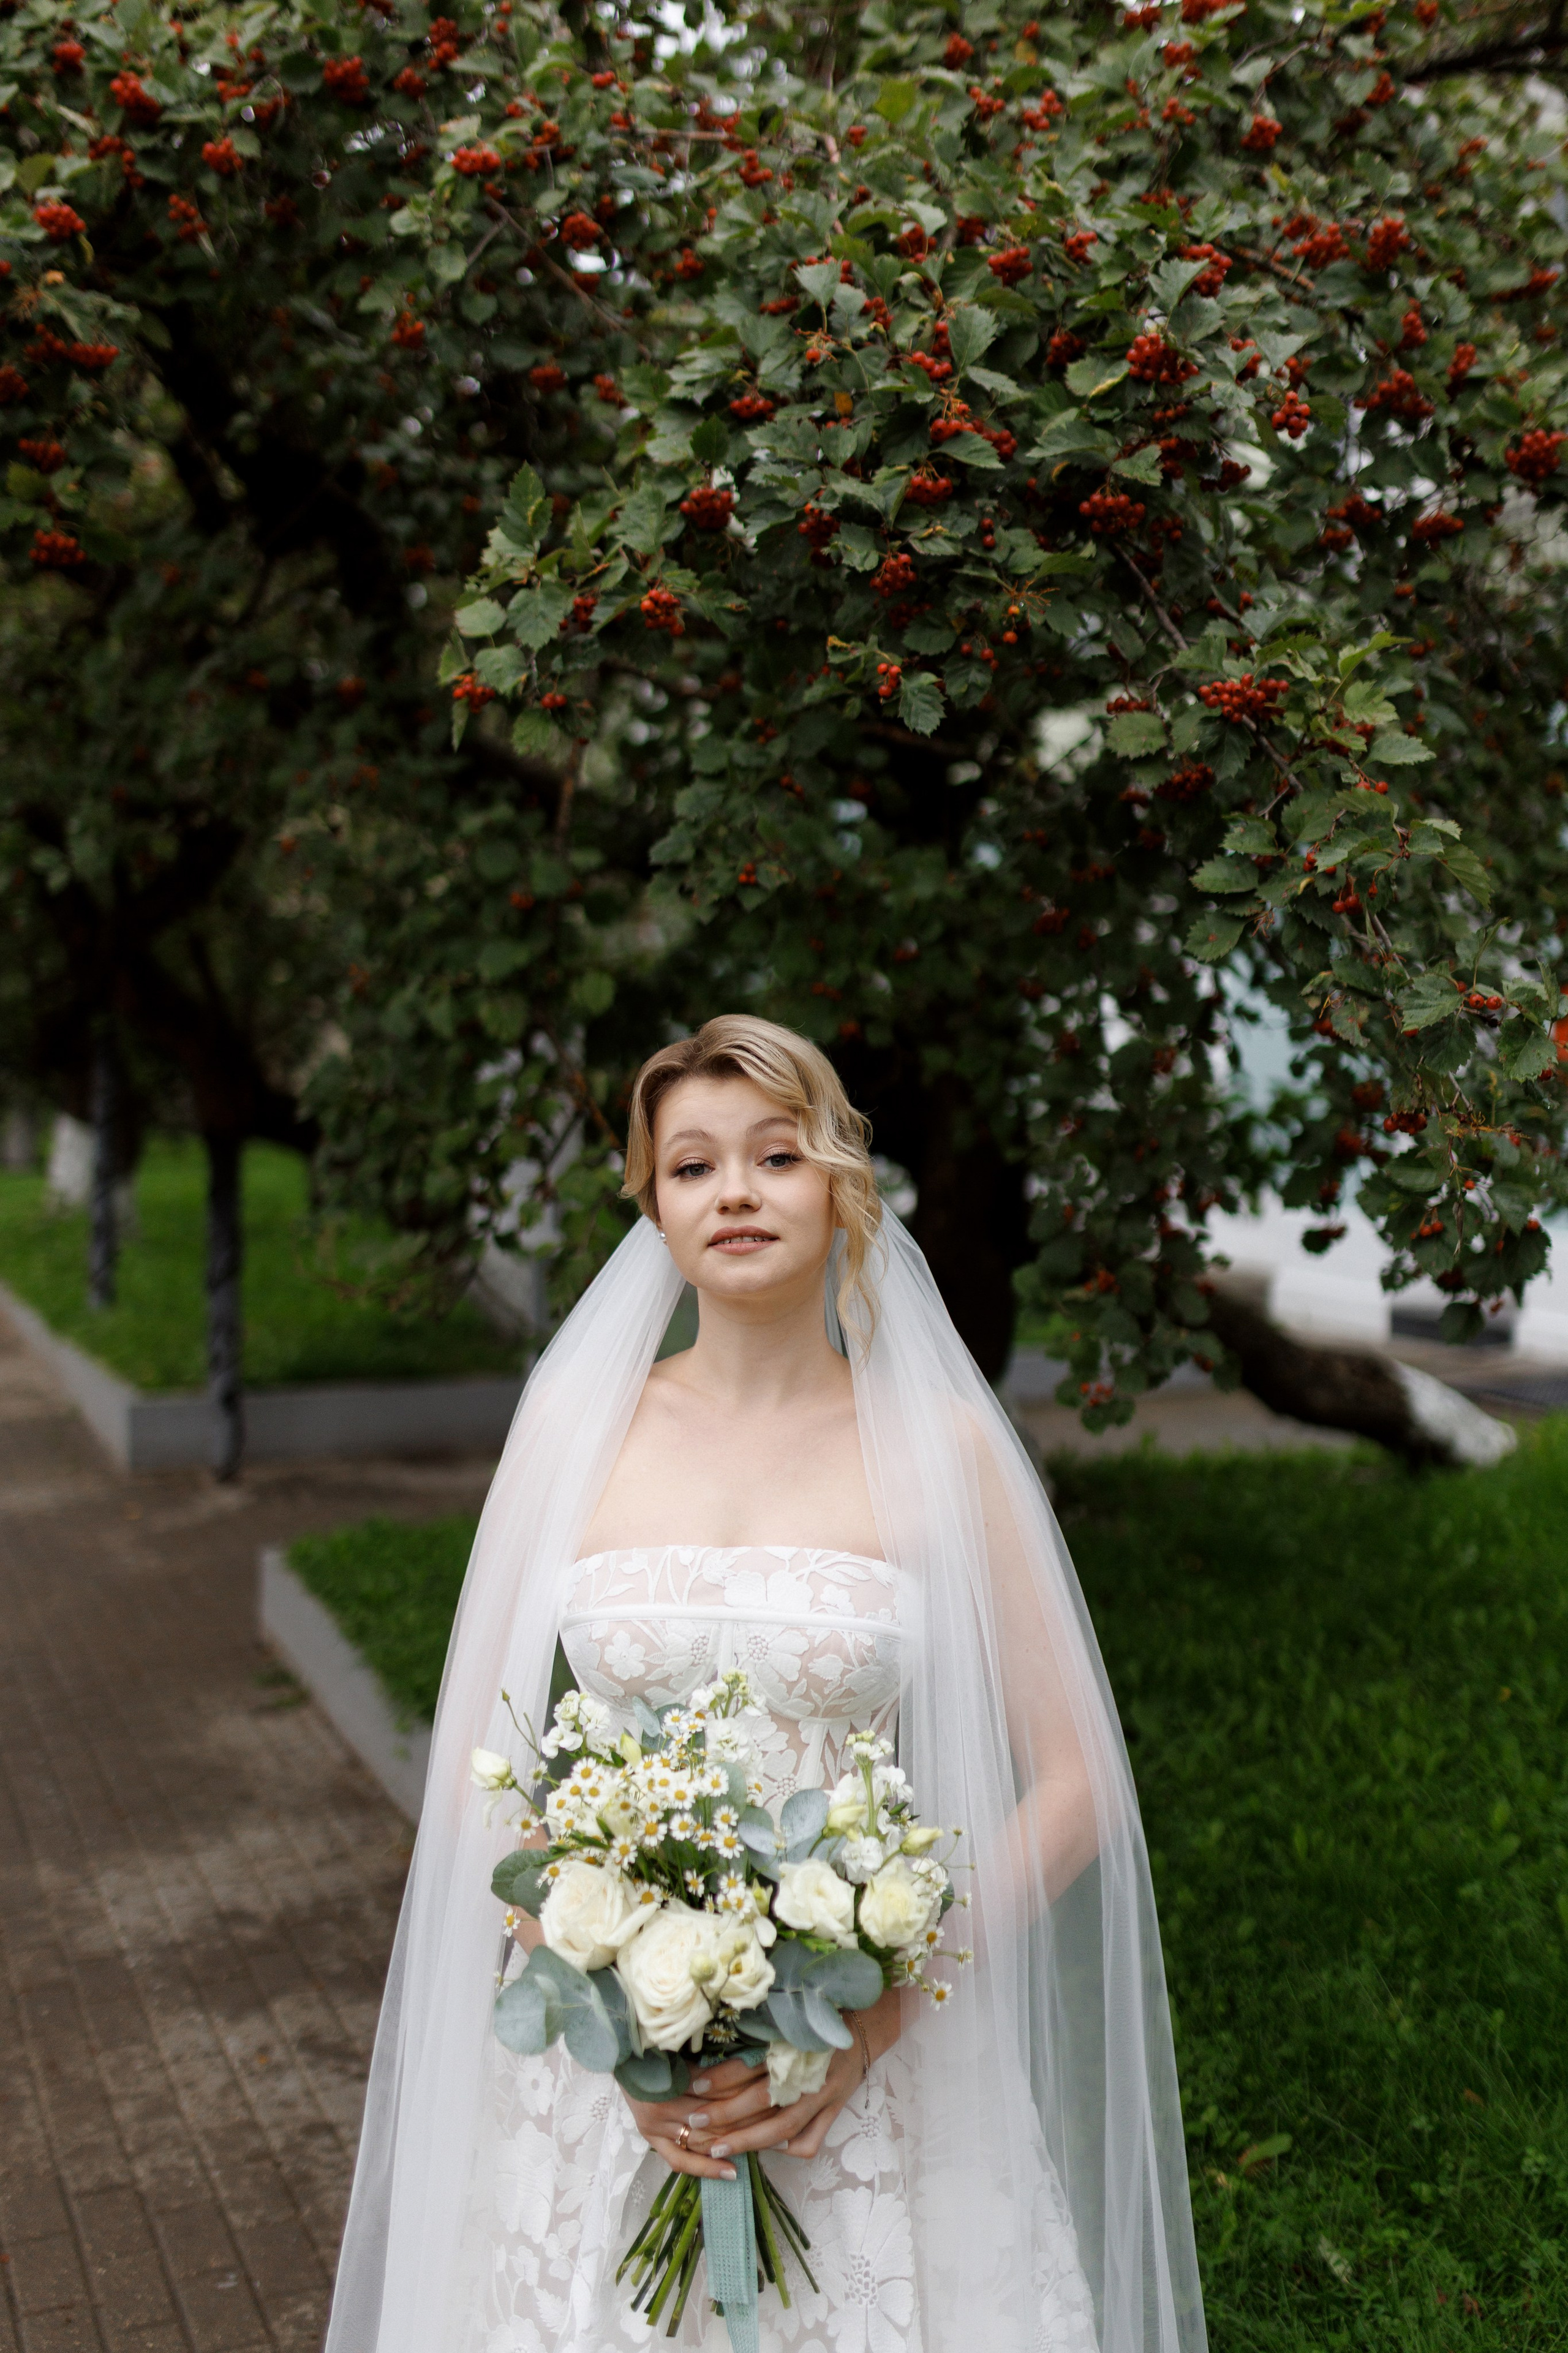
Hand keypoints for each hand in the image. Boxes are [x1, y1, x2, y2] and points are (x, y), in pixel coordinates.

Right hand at [621, 2053, 765, 2181]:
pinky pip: (679, 2160)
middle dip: (749, 2121)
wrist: (621, 2050)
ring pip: (702, 2139)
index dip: (749, 2092)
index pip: (720, 2090)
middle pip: (715, 2116)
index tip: (777, 2094)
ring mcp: (655, 2124)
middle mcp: (664, 2102)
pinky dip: (705, 2168)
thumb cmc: (658, 2043)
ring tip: (765, 2148)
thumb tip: (756, 2059)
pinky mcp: (650, 2137)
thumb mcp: (686, 2044)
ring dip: (733, 2144)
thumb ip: (713, 2058)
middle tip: (781, 2125)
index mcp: (674, 2075)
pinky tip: (730, 2173)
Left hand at [626, 1986, 903, 2177]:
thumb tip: (714, 2049)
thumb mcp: (790, 2016)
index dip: (722, 2076)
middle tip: (693, 2122)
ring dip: (747, 2140)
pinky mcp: (835, 2110)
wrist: (867, 2023)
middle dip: (725, 2114)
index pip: (752, 2064)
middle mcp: (809, 2071)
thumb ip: (761, 2031)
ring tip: (717, 2148)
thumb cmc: (819, 2016)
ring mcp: (824, 2094)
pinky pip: (812, 2139)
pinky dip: (789, 2148)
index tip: (694, 2084)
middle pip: (763, 2100)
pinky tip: (767, 2152)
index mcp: (794, 2042)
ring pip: (783, 2127)